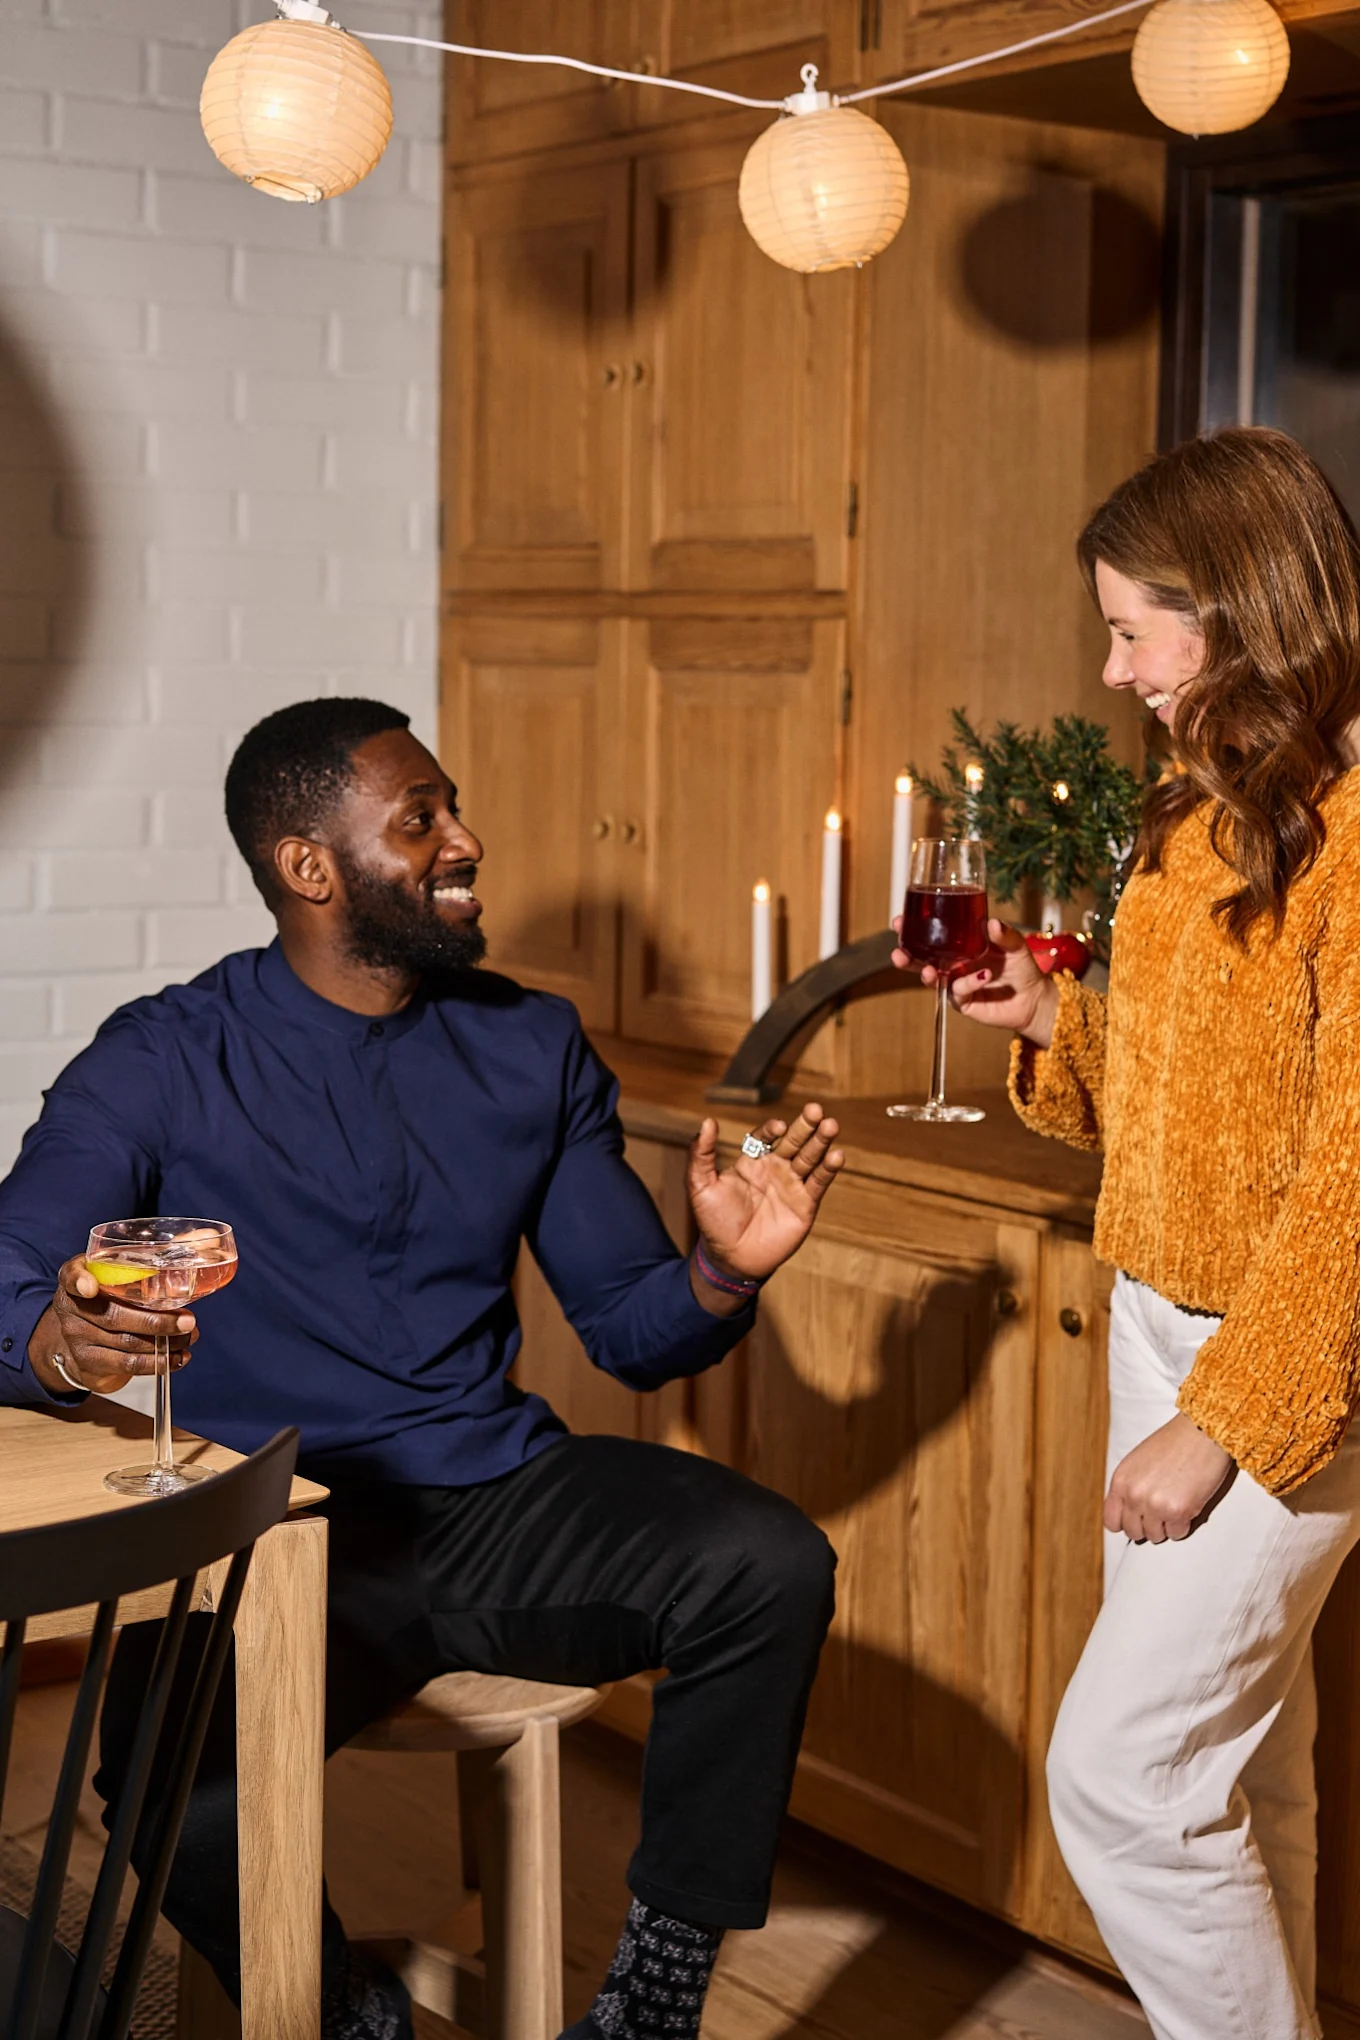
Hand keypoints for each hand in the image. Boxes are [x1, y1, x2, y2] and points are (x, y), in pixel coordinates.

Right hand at [27, 1256, 196, 1398]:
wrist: (83, 1335)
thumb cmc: (111, 1292)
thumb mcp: (122, 1268)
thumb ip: (160, 1253)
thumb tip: (211, 1237)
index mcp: (77, 1276)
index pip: (71, 1275)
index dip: (79, 1280)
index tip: (91, 1286)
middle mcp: (71, 1307)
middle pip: (113, 1316)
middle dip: (156, 1321)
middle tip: (189, 1321)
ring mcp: (77, 1337)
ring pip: (124, 1343)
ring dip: (163, 1343)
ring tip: (190, 1337)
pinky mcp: (89, 1362)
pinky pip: (126, 1364)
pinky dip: (157, 1362)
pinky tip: (178, 1357)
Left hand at [688, 1104, 844, 1291]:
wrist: (731, 1259)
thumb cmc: (714, 1223)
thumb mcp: (700, 1186)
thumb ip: (701, 1154)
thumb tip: (707, 1121)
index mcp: (751, 1162)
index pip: (765, 1137)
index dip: (772, 1129)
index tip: (778, 1126)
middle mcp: (775, 1169)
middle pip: (793, 1141)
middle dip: (805, 1126)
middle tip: (816, 1110)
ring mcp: (792, 1185)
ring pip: (810, 1158)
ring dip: (821, 1141)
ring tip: (832, 1125)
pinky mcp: (806, 1204)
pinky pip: (819, 1183)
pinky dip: (829, 1169)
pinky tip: (837, 1155)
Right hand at [891, 915, 1059, 1046]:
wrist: (1034, 1000)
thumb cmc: (1023, 969)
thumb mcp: (1016, 945)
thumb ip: (1004, 934)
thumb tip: (991, 923)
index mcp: (960, 945)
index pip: (932, 935)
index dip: (913, 929)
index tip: (899, 921)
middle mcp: (954, 963)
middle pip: (922, 958)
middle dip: (906, 955)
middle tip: (897, 950)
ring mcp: (956, 982)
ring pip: (932, 977)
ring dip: (925, 973)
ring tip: (928, 971)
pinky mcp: (963, 1001)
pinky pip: (958, 991)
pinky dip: (967, 983)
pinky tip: (983, 976)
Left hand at [1103, 1413, 1233, 1543]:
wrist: (1201, 1432)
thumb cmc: (1174, 1443)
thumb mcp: (1138, 1462)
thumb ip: (1130, 1486)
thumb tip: (1129, 1511)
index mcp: (1121, 1481)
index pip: (1112, 1521)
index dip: (1125, 1523)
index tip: (1136, 1520)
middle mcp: (1134, 1495)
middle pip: (1133, 1532)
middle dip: (1148, 1526)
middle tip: (1161, 1513)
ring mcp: (1155, 1505)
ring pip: (1155, 1536)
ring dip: (1166, 1525)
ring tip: (1175, 1505)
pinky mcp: (1178, 1512)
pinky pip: (1177, 1534)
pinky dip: (1183, 1525)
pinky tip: (1187, 1505)